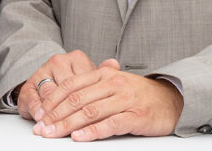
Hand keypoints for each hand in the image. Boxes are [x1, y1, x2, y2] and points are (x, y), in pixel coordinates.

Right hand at [15, 50, 102, 121]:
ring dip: (52, 111)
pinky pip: (32, 97)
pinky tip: (40, 118)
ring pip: (50, 93)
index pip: (85, 81)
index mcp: (77, 59)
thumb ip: (102, 73)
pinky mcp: (28, 85)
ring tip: (55, 124)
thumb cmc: (72, 86)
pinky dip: (36, 109)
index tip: (96, 116)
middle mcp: (59, 62)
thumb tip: (114, 64)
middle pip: (67, 88)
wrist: (45, 86)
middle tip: (76, 126)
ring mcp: (42, 72)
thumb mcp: (89, 80)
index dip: (89, 101)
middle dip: (71, 111)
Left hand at [34, 63, 183, 140]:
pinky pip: (109, 124)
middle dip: (55, 115)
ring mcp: (124, 99)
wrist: (172, 100)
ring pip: (89, 112)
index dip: (53, 100)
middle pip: (76, 100)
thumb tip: (63, 95)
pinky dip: (92, 131)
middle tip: (41, 128)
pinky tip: (79, 137)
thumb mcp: (114, 83)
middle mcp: (113, 83)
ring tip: (53, 134)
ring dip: (67, 125)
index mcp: (104, 74)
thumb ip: (91, 86)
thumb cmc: (139, 94)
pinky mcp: (135, 116)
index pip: (71, 86)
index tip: (40, 114)